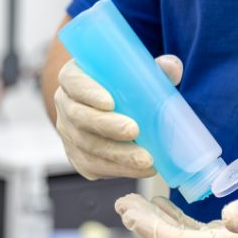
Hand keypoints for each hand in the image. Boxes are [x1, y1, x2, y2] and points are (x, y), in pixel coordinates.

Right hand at [54, 55, 182, 179]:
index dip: (89, 93)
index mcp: (73, 78)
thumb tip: (171, 67)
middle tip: (134, 131)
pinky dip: (119, 169)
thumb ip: (154, 68)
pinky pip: (94, 166)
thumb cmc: (122, 86)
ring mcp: (68, 134)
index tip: (110, 102)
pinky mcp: (78, 157)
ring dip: (118, 155)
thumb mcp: (135, 72)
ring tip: (146, 159)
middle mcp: (65, 106)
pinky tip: (141, 169)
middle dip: (108, 127)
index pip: (74, 83)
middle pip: (80, 118)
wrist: (109, 110)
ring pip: (88, 147)